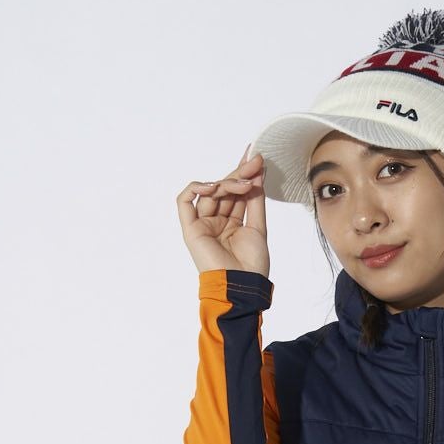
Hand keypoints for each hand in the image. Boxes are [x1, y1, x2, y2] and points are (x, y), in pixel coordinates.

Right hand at [177, 145, 268, 276]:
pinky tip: (213, 186)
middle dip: (239, 174)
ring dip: (227, 183)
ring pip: (209, 193)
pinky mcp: (190, 229)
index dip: (244, 174)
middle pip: (224, 190)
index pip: (236, 192)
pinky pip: (184, 202)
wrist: (242, 285)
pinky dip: (196, 189)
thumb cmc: (252, 264)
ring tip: (244, 184)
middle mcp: (216, 222)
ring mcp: (203, 224)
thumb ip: (255, 199)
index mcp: (231, 223)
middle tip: (254, 162)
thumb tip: (257, 171)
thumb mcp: (258, 226)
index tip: (256, 157)